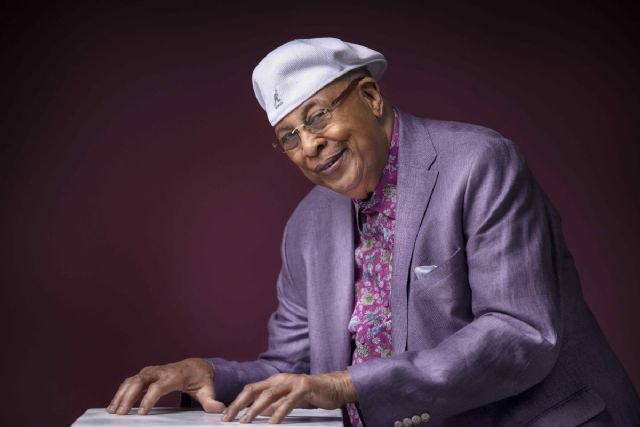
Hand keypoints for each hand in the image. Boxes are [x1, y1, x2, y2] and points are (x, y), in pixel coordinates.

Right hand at [106, 358, 224, 414]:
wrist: (196, 367)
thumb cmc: (201, 379)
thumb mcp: (207, 389)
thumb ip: (211, 400)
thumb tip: (218, 409)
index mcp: (174, 376)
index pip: (158, 387)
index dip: (149, 398)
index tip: (141, 412)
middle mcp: (160, 372)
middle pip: (139, 381)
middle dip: (128, 397)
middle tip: (120, 413)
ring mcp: (151, 372)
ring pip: (131, 381)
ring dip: (120, 395)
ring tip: (112, 411)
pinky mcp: (145, 376)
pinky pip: (130, 383)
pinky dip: (120, 392)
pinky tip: (113, 406)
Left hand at [221, 371, 355, 423]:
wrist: (333, 387)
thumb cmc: (310, 394)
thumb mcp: (288, 401)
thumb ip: (274, 406)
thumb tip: (260, 414)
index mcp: (274, 381)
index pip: (250, 390)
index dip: (237, 402)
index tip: (226, 415)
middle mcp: (280, 379)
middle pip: (254, 390)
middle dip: (239, 404)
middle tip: (229, 418)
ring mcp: (292, 382)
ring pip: (269, 395)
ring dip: (255, 409)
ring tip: (246, 421)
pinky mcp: (304, 387)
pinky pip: (289, 401)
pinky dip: (279, 411)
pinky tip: (273, 422)